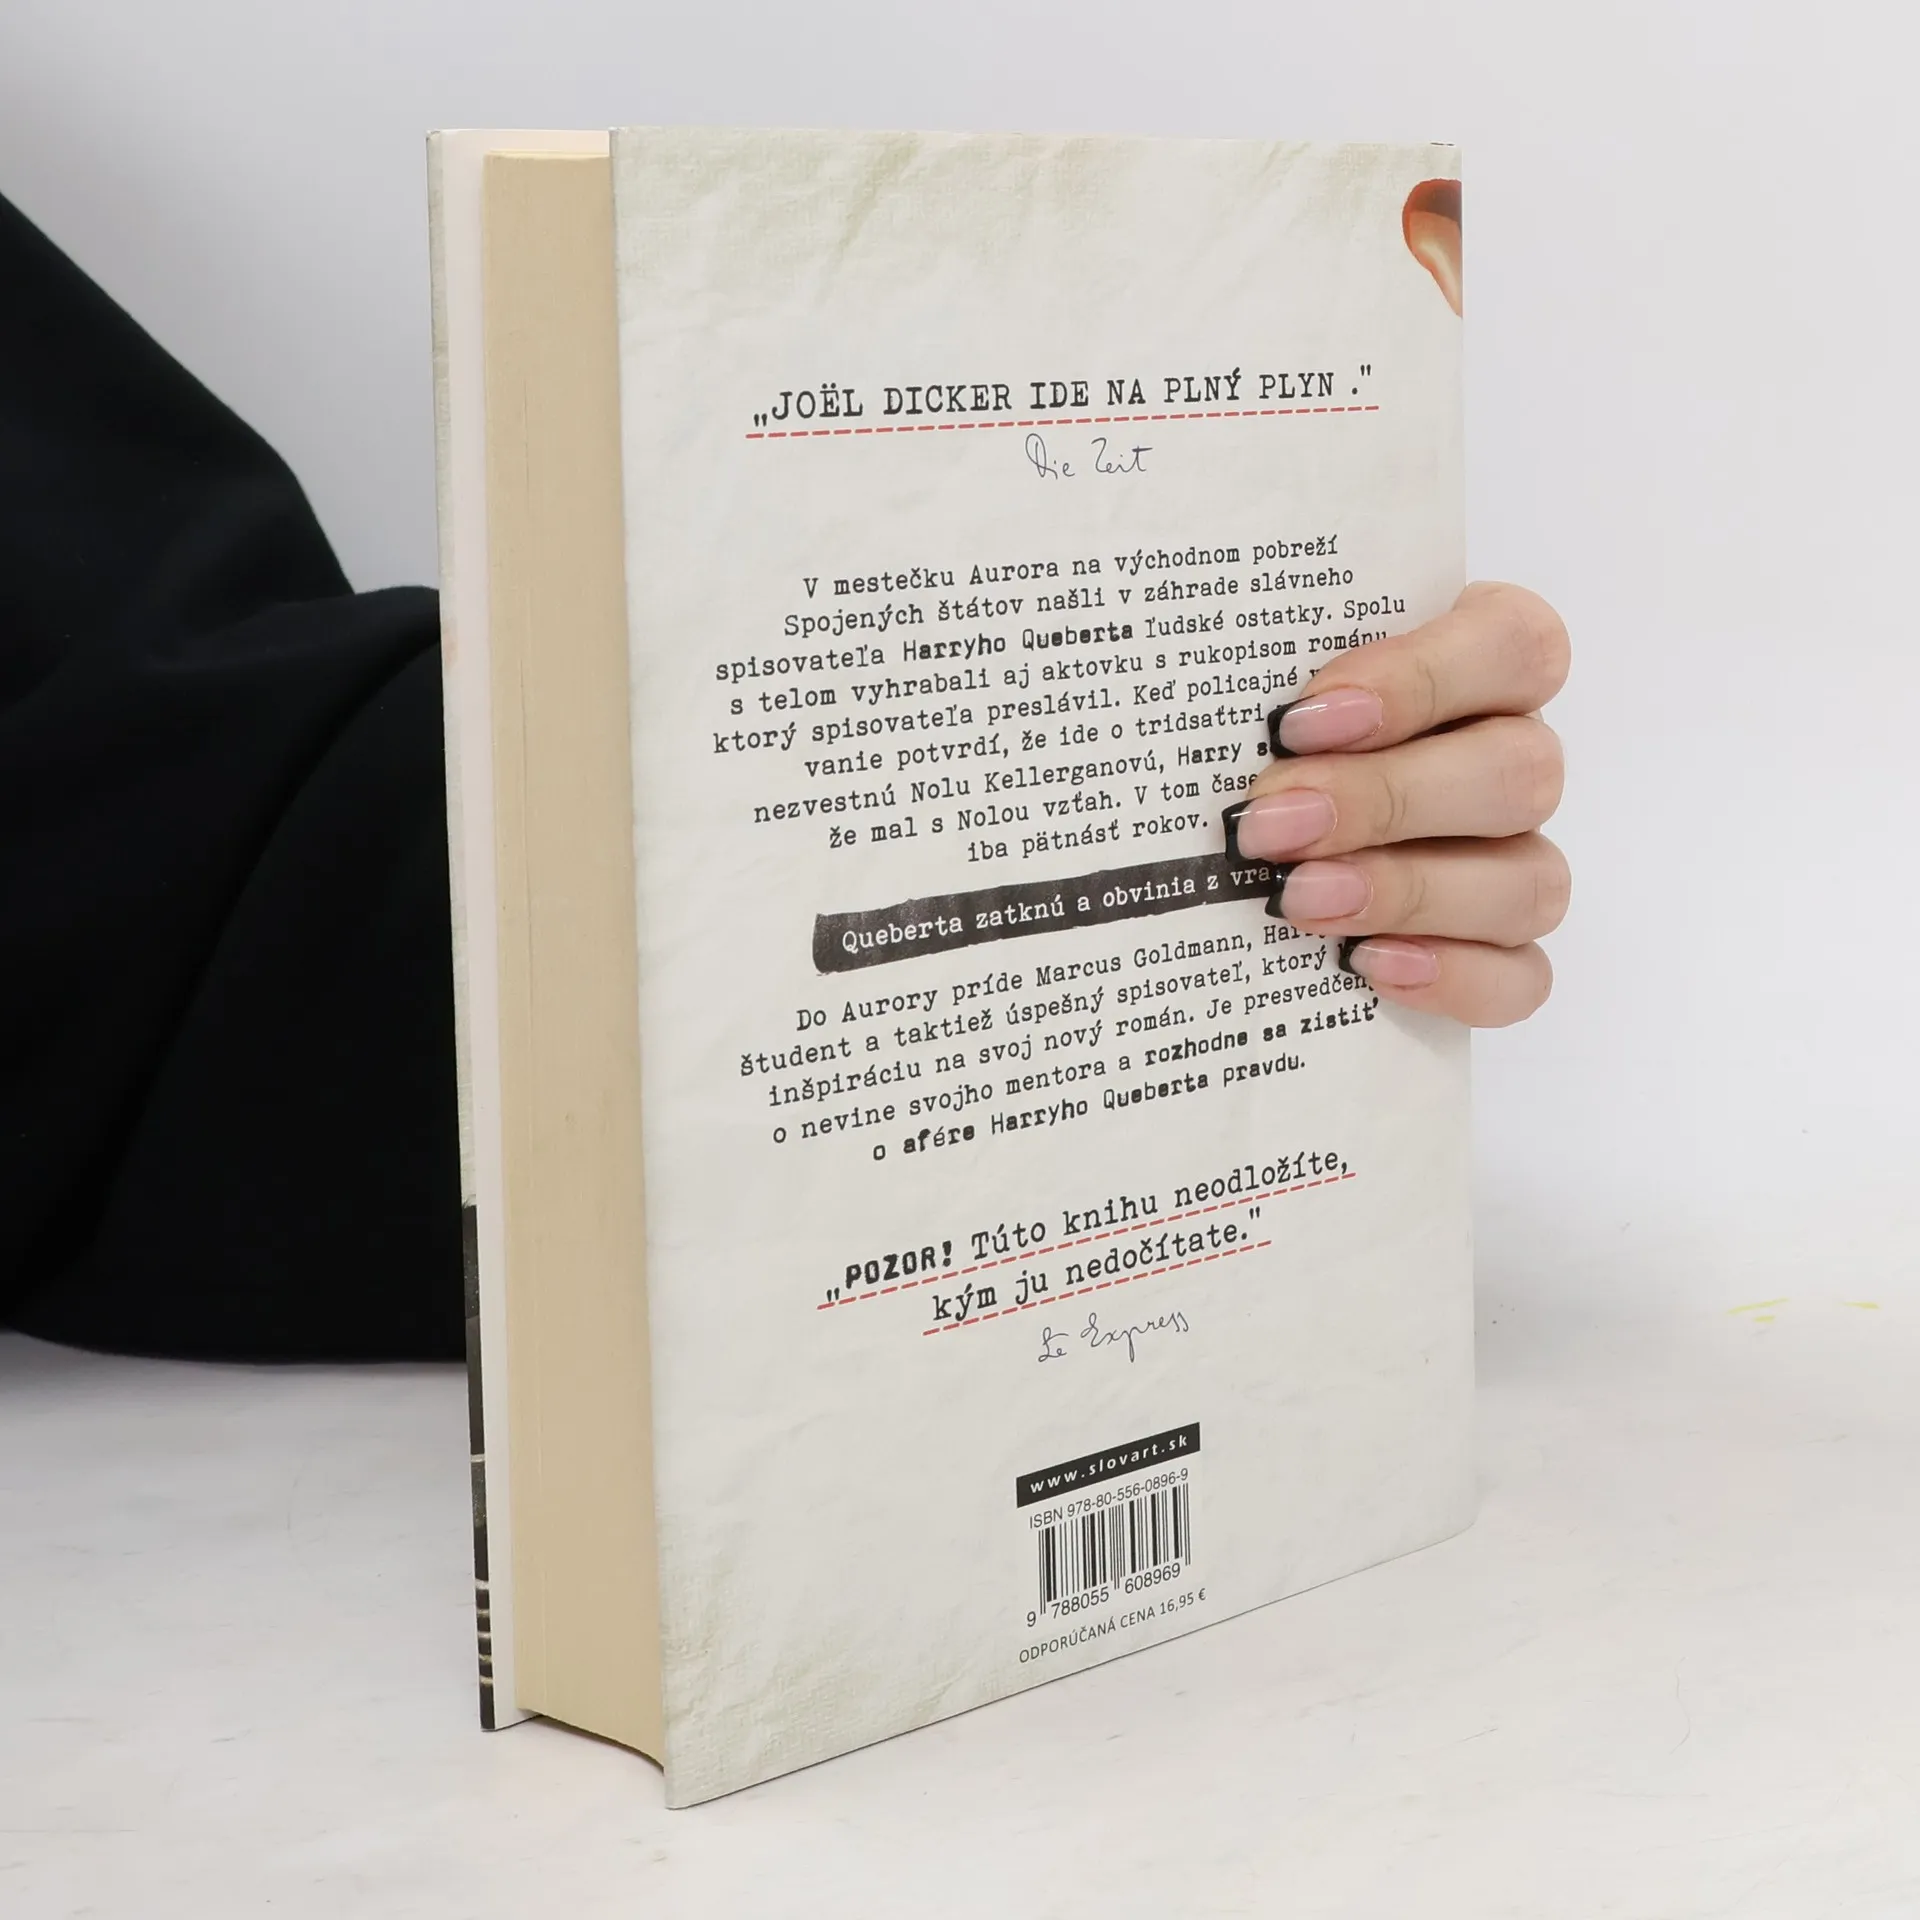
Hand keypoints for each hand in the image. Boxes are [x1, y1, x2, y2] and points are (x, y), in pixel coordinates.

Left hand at [1228, 582, 1569, 1026]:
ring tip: (1298, 901)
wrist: (1208, 876)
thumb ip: (1239, 661)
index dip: (1421, 679)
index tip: (1298, 721)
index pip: (1513, 646)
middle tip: (1271, 826)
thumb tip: (1130, 622)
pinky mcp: (1501, 956)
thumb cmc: (1245, 746)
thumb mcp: (1240, 684)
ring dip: (1411, 892)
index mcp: (1474, 667)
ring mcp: (1516, 863)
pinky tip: (1364, 965)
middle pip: (1521, 770)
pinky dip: (1455, 976)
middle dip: (1386, 800)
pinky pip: (1521, 978)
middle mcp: (1509, 760)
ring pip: (1530, 880)